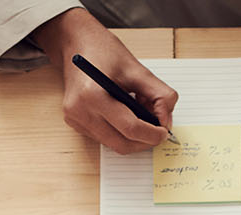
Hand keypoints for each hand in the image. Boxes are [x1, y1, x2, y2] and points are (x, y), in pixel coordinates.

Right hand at [34, 8, 176, 154]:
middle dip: (144, 141)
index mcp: (93, 95)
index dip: (152, 134)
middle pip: (122, 144)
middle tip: (158, 131)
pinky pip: (105, 138)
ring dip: (133, 137)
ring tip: (141, 115)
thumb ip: (159, 95)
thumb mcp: (137, 69)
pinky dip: (121, 133)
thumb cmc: (104, 51)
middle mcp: (79, 111)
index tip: (164, 132)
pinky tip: (126, 115)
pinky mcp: (75, 123)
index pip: (130, 128)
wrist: (76, 44)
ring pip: (114, 144)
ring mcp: (75, 119)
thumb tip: (166, 121)